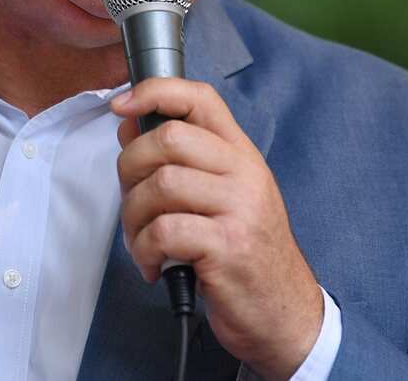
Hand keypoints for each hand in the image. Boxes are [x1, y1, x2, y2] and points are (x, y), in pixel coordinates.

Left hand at [111, 78, 323, 380]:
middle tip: (132, 202)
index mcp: (241, 155)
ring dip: (133, 217)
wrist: (286, 315)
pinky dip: (145, 250)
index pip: (200, 98)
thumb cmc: (244, 254)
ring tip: (141, 242)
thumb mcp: (221, 197)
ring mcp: (240, 208)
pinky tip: (154, 266)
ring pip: (160, 185)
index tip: (121, 106)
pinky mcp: (228, 246)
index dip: (154, 92)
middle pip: (169, 138)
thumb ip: (181, 160)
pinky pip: (164, 231)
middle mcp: (245, 173)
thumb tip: (130, 123)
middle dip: (130, 168)